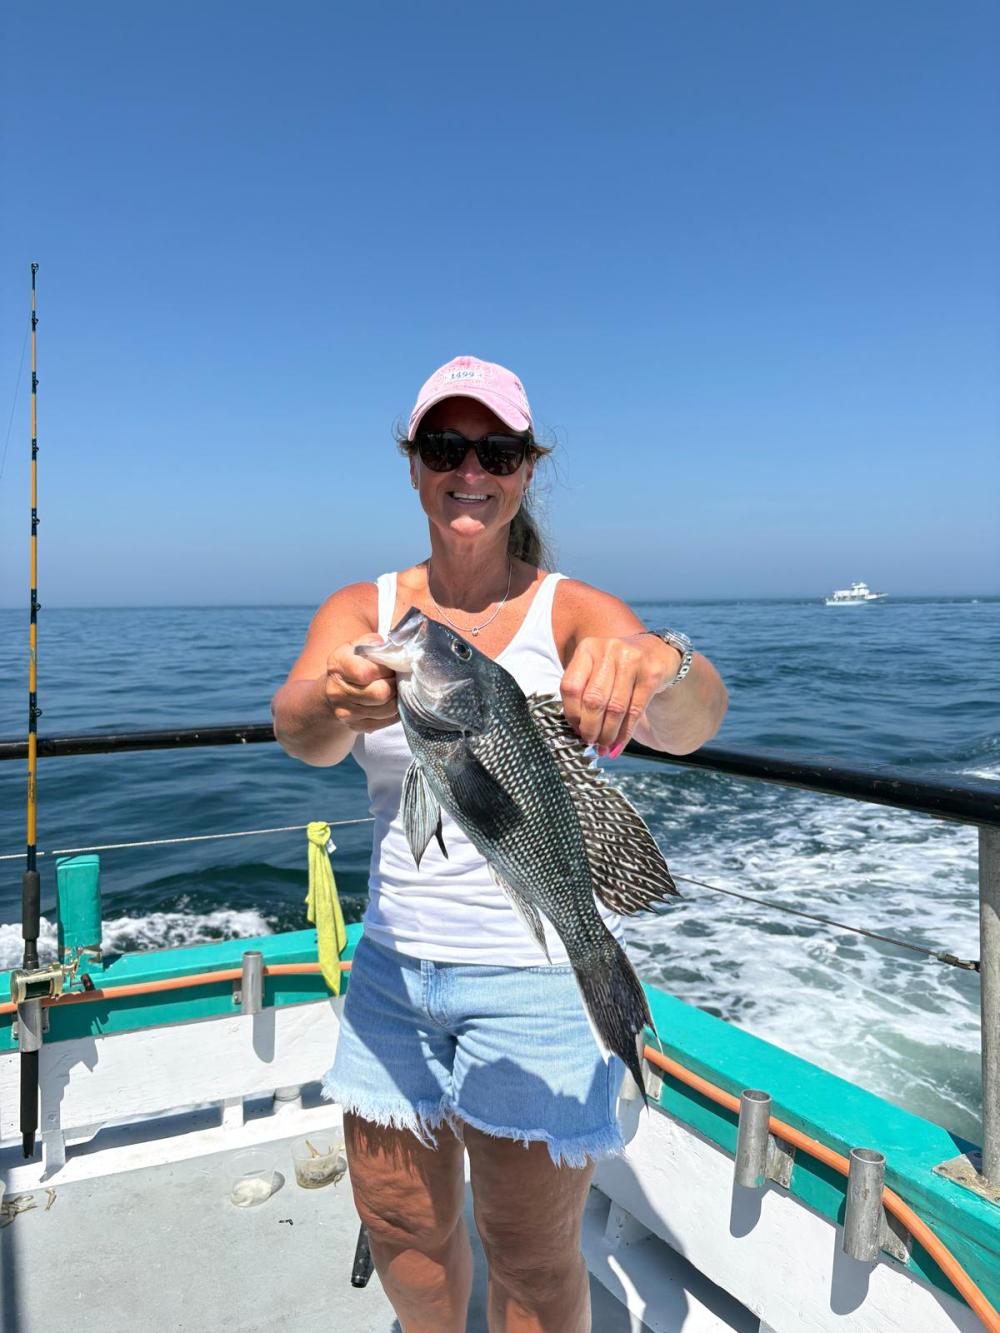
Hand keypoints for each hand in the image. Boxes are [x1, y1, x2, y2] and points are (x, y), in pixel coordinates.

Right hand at [324, 633, 398, 732]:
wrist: (334, 689)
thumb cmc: (353, 663)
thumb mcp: (358, 646)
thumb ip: (373, 643)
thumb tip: (392, 649)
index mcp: (337, 665)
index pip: (367, 672)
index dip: (386, 669)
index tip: (390, 666)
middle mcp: (337, 691)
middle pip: (380, 694)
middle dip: (395, 685)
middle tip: (397, 678)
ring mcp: (345, 712)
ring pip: (386, 709)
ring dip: (397, 698)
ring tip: (395, 689)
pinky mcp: (354, 726)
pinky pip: (385, 722)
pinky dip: (395, 712)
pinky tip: (393, 701)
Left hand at [560, 633, 681, 757]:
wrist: (656, 652)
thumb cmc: (618, 667)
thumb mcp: (597, 669)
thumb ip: (584, 692)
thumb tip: (578, 732)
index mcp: (588, 648)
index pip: (571, 686)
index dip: (571, 713)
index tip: (575, 729)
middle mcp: (609, 650)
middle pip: (593, 700)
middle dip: (590, 728)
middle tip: (589, 742)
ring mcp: (632, 660)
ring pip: (615, 708)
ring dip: (608, 734)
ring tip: (603, 747)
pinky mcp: (651, 674)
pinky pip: (635, 711)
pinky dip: (624, 733)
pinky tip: (617, 745)